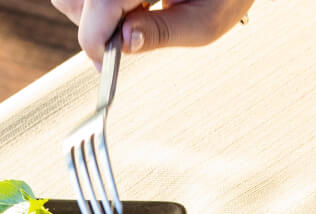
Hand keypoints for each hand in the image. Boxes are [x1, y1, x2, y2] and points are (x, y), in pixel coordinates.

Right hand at [51, 0, 253, 64]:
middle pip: (72, 1)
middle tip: (128, 40)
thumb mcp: (204, 22)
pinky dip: (101, 8)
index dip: (95, 40)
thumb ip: (162, 32)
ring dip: (95, 16)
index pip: (99, 4)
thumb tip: (125, 44)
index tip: (105, 66)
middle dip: (94, 27)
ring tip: (137, 18)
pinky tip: (133, 8)